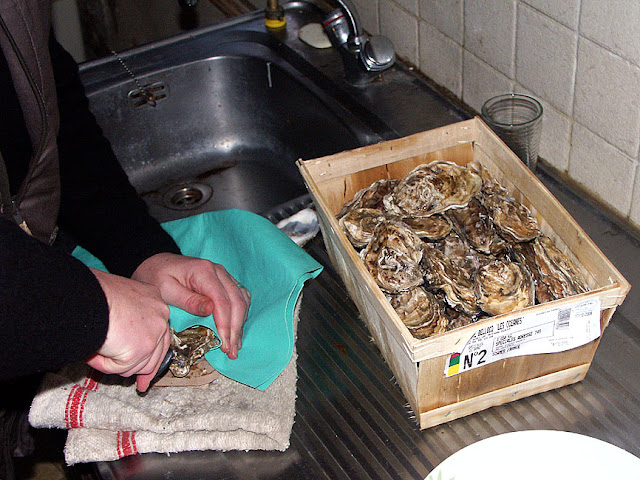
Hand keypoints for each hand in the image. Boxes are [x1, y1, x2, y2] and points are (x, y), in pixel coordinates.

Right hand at [86, 268, 171, 391]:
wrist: (86, 297)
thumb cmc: (94, 294)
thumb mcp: (118, 299)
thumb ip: (127, 318)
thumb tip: (124, 339)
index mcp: (154, 299)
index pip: (160, 330)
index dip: (153, 350)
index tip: (148, 362)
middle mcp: (159, 315)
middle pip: (158, 351)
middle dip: (147, 371)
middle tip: (142, 383)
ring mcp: (152, 333)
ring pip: (141, 364)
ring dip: (118, 363)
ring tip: (97, 351)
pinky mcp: (141, 349)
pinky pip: (123, 368)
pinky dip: (105, 365)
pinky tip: (95, 354)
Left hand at [132, 253, 250, 359]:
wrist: (156, 263)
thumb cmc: (157, 276)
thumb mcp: (166, 289)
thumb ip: (188, 300)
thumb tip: (210, 310)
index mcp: (204, 271)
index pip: (222, 301)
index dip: (225, 325)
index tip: (224, 344)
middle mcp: (218, 271)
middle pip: (237, 301)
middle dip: (235, 329)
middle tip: (231, 351)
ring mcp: (223, 275)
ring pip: (242, 299)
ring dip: (240, 323)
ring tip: (235, 345)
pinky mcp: (224, 281)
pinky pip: (240, 296)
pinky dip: (240, 314)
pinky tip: (236, 329)